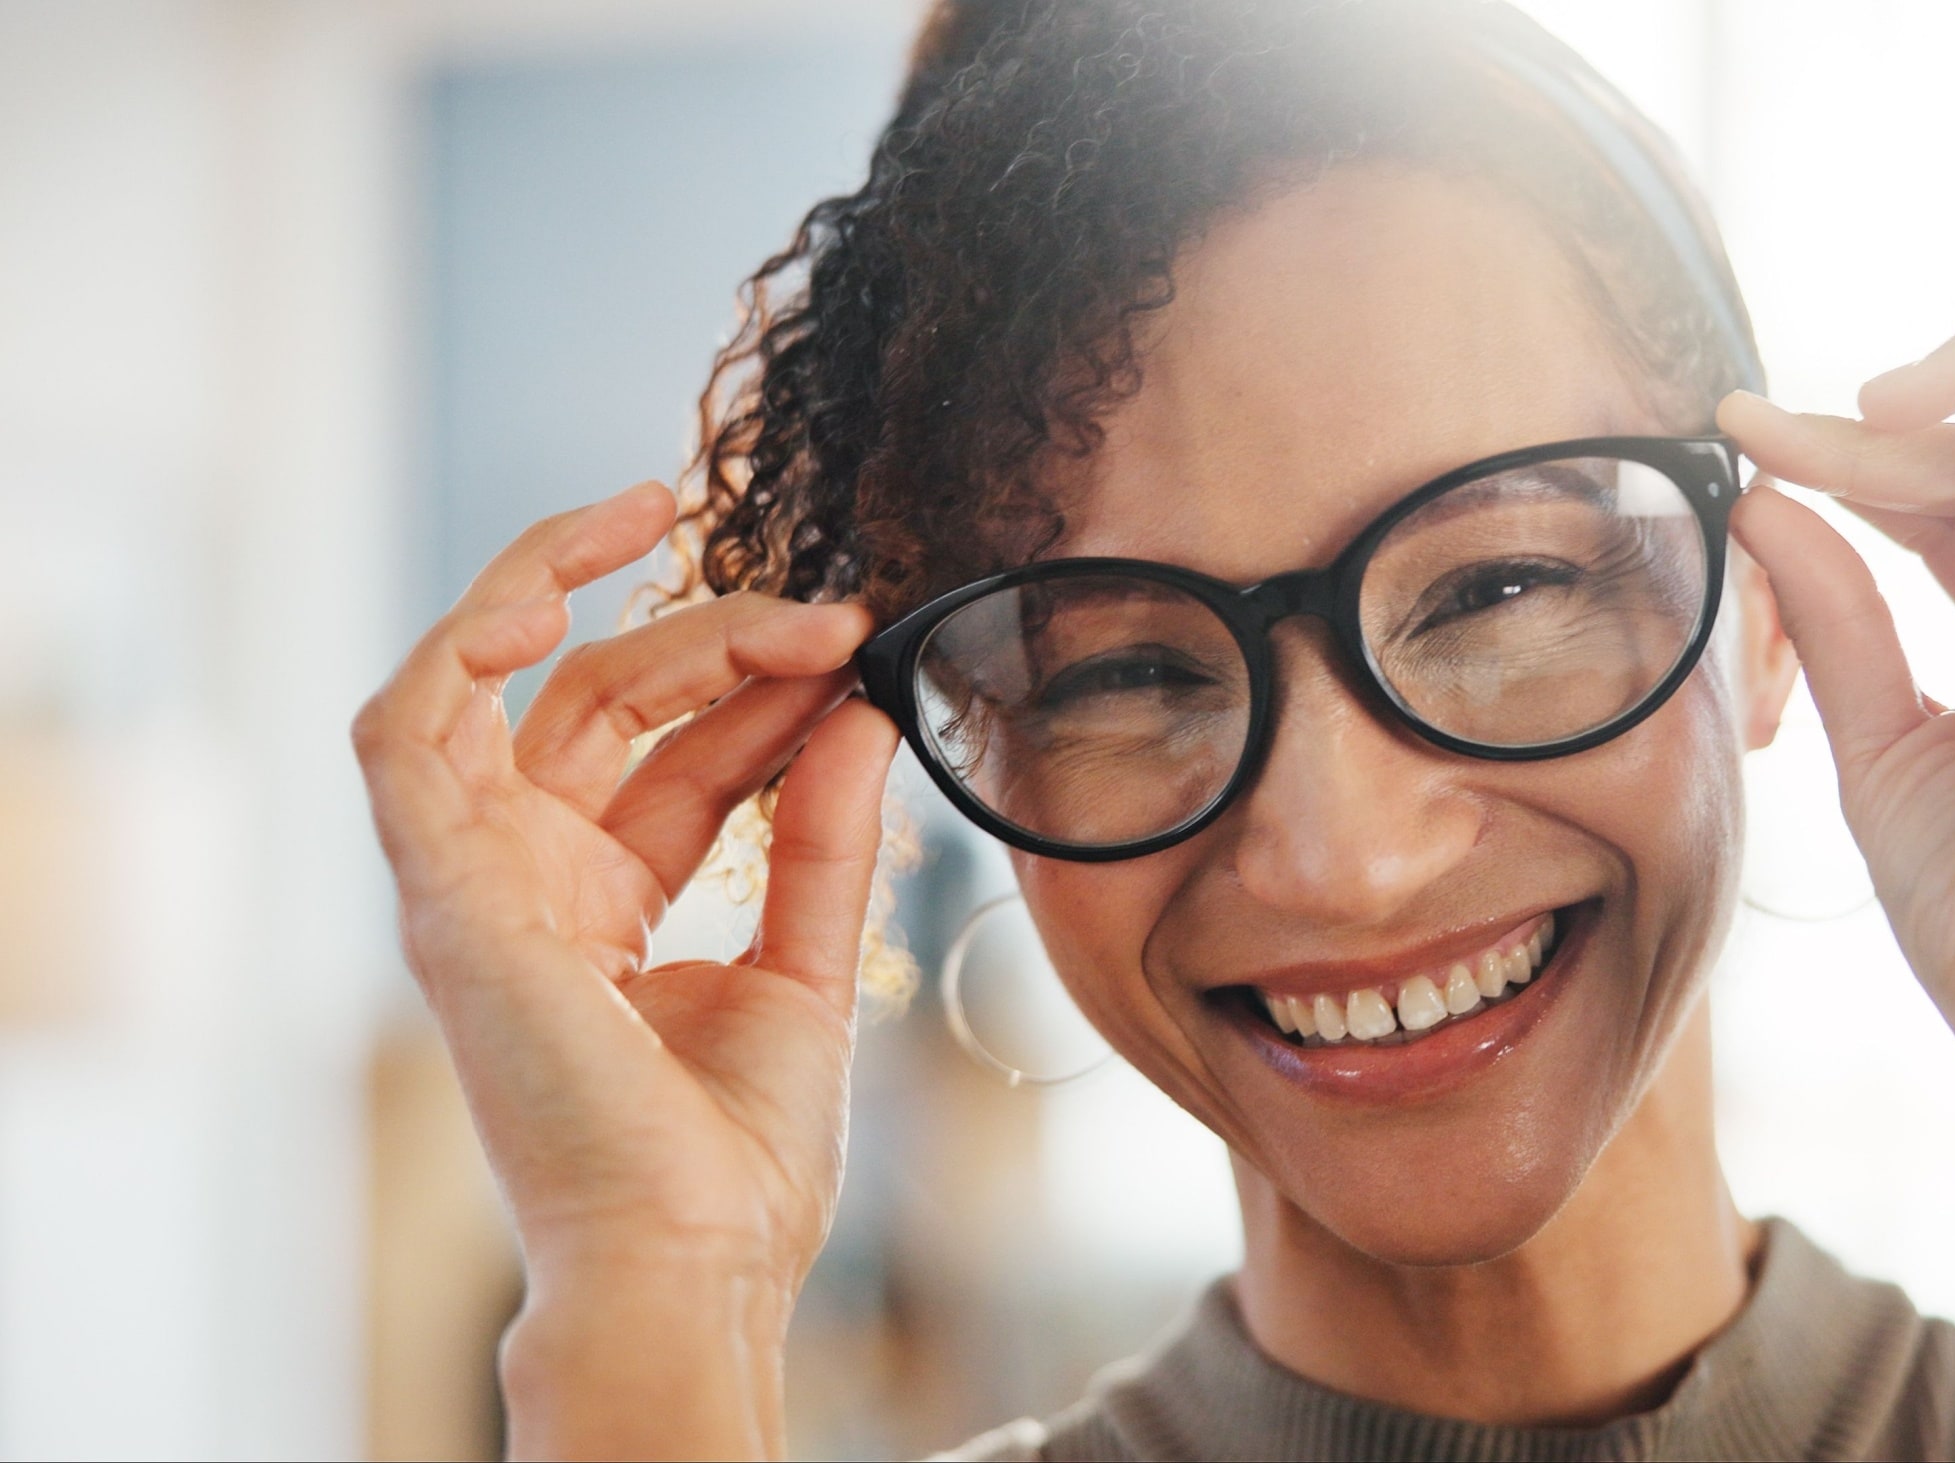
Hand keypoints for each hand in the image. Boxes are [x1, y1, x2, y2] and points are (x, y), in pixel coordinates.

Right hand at [350, 481, 894, 1457]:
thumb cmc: (738, 1159)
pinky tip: (546, 592)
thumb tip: (862, 711)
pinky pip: (401, 734)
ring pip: (492, 684)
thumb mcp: (807, 965)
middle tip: (826, 610)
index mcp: (603, 903)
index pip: (670, 747)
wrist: (695, 1257)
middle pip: (597, 699)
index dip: (756, 680)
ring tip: (659, 518)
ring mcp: (475, 886)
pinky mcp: (442, 898)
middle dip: (708, 632)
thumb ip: (824, 837)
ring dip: (566, 588)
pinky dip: (457, 646)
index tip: (853, 641)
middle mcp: (529, 882)